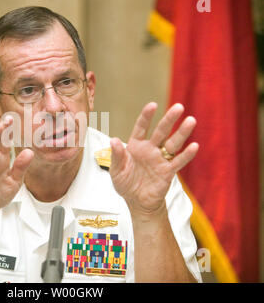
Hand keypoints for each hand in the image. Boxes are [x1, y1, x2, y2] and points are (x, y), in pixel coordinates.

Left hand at [109, 102, 198, 219]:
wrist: (136, 202)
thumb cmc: (125, 183)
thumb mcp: (116, 170)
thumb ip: (116, 156)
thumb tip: (113, 140)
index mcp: (135, 146)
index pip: (141, 128)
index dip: (146, 116)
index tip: (153, 105)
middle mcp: (150, 149)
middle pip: (161, 132)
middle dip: (169, 119)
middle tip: (179, 107)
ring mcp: (160, 160)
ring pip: (173, 144)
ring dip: (182, 133)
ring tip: (191, 120)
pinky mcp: (168, 172)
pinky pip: (178, 162)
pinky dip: (186, 155)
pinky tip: (194, 146)